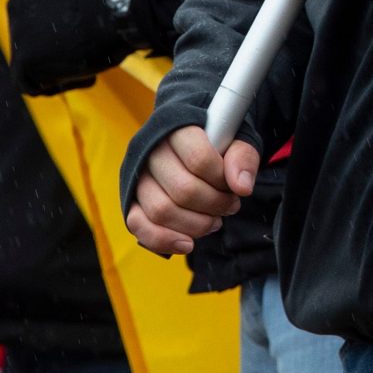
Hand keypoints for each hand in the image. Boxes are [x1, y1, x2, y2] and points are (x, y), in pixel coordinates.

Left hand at [6, 0, 123, 96]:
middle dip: (55, 49)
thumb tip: (72, 27)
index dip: (56, 29)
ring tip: (90, 65)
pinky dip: (60, 84)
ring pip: (30, 62)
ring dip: (59, 68)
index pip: (32, 12)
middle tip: (84, 53)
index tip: (80, 35)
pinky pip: (32, 84)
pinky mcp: (22, 60)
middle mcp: (14, 2)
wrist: (117, 6)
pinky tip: (87, 75)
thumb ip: (65, 7)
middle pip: (30, 37)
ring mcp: (16, 31)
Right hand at [126, 126, 259, 257]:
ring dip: (195, 225)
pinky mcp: (130, 200)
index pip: (199, 159)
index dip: (221, 180)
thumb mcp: (236, 140)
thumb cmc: (214, 143)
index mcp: (176, 128)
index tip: (235, 187)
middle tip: (230, 206)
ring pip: (161, 210)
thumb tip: (241, 186)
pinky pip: (138, 225)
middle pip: (183, 190)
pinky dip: (163, 240)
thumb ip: (242, 157)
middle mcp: (151, 150)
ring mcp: (137, 176)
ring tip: (214, 221)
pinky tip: (187, 243)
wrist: (190, 143)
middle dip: (214, 205)